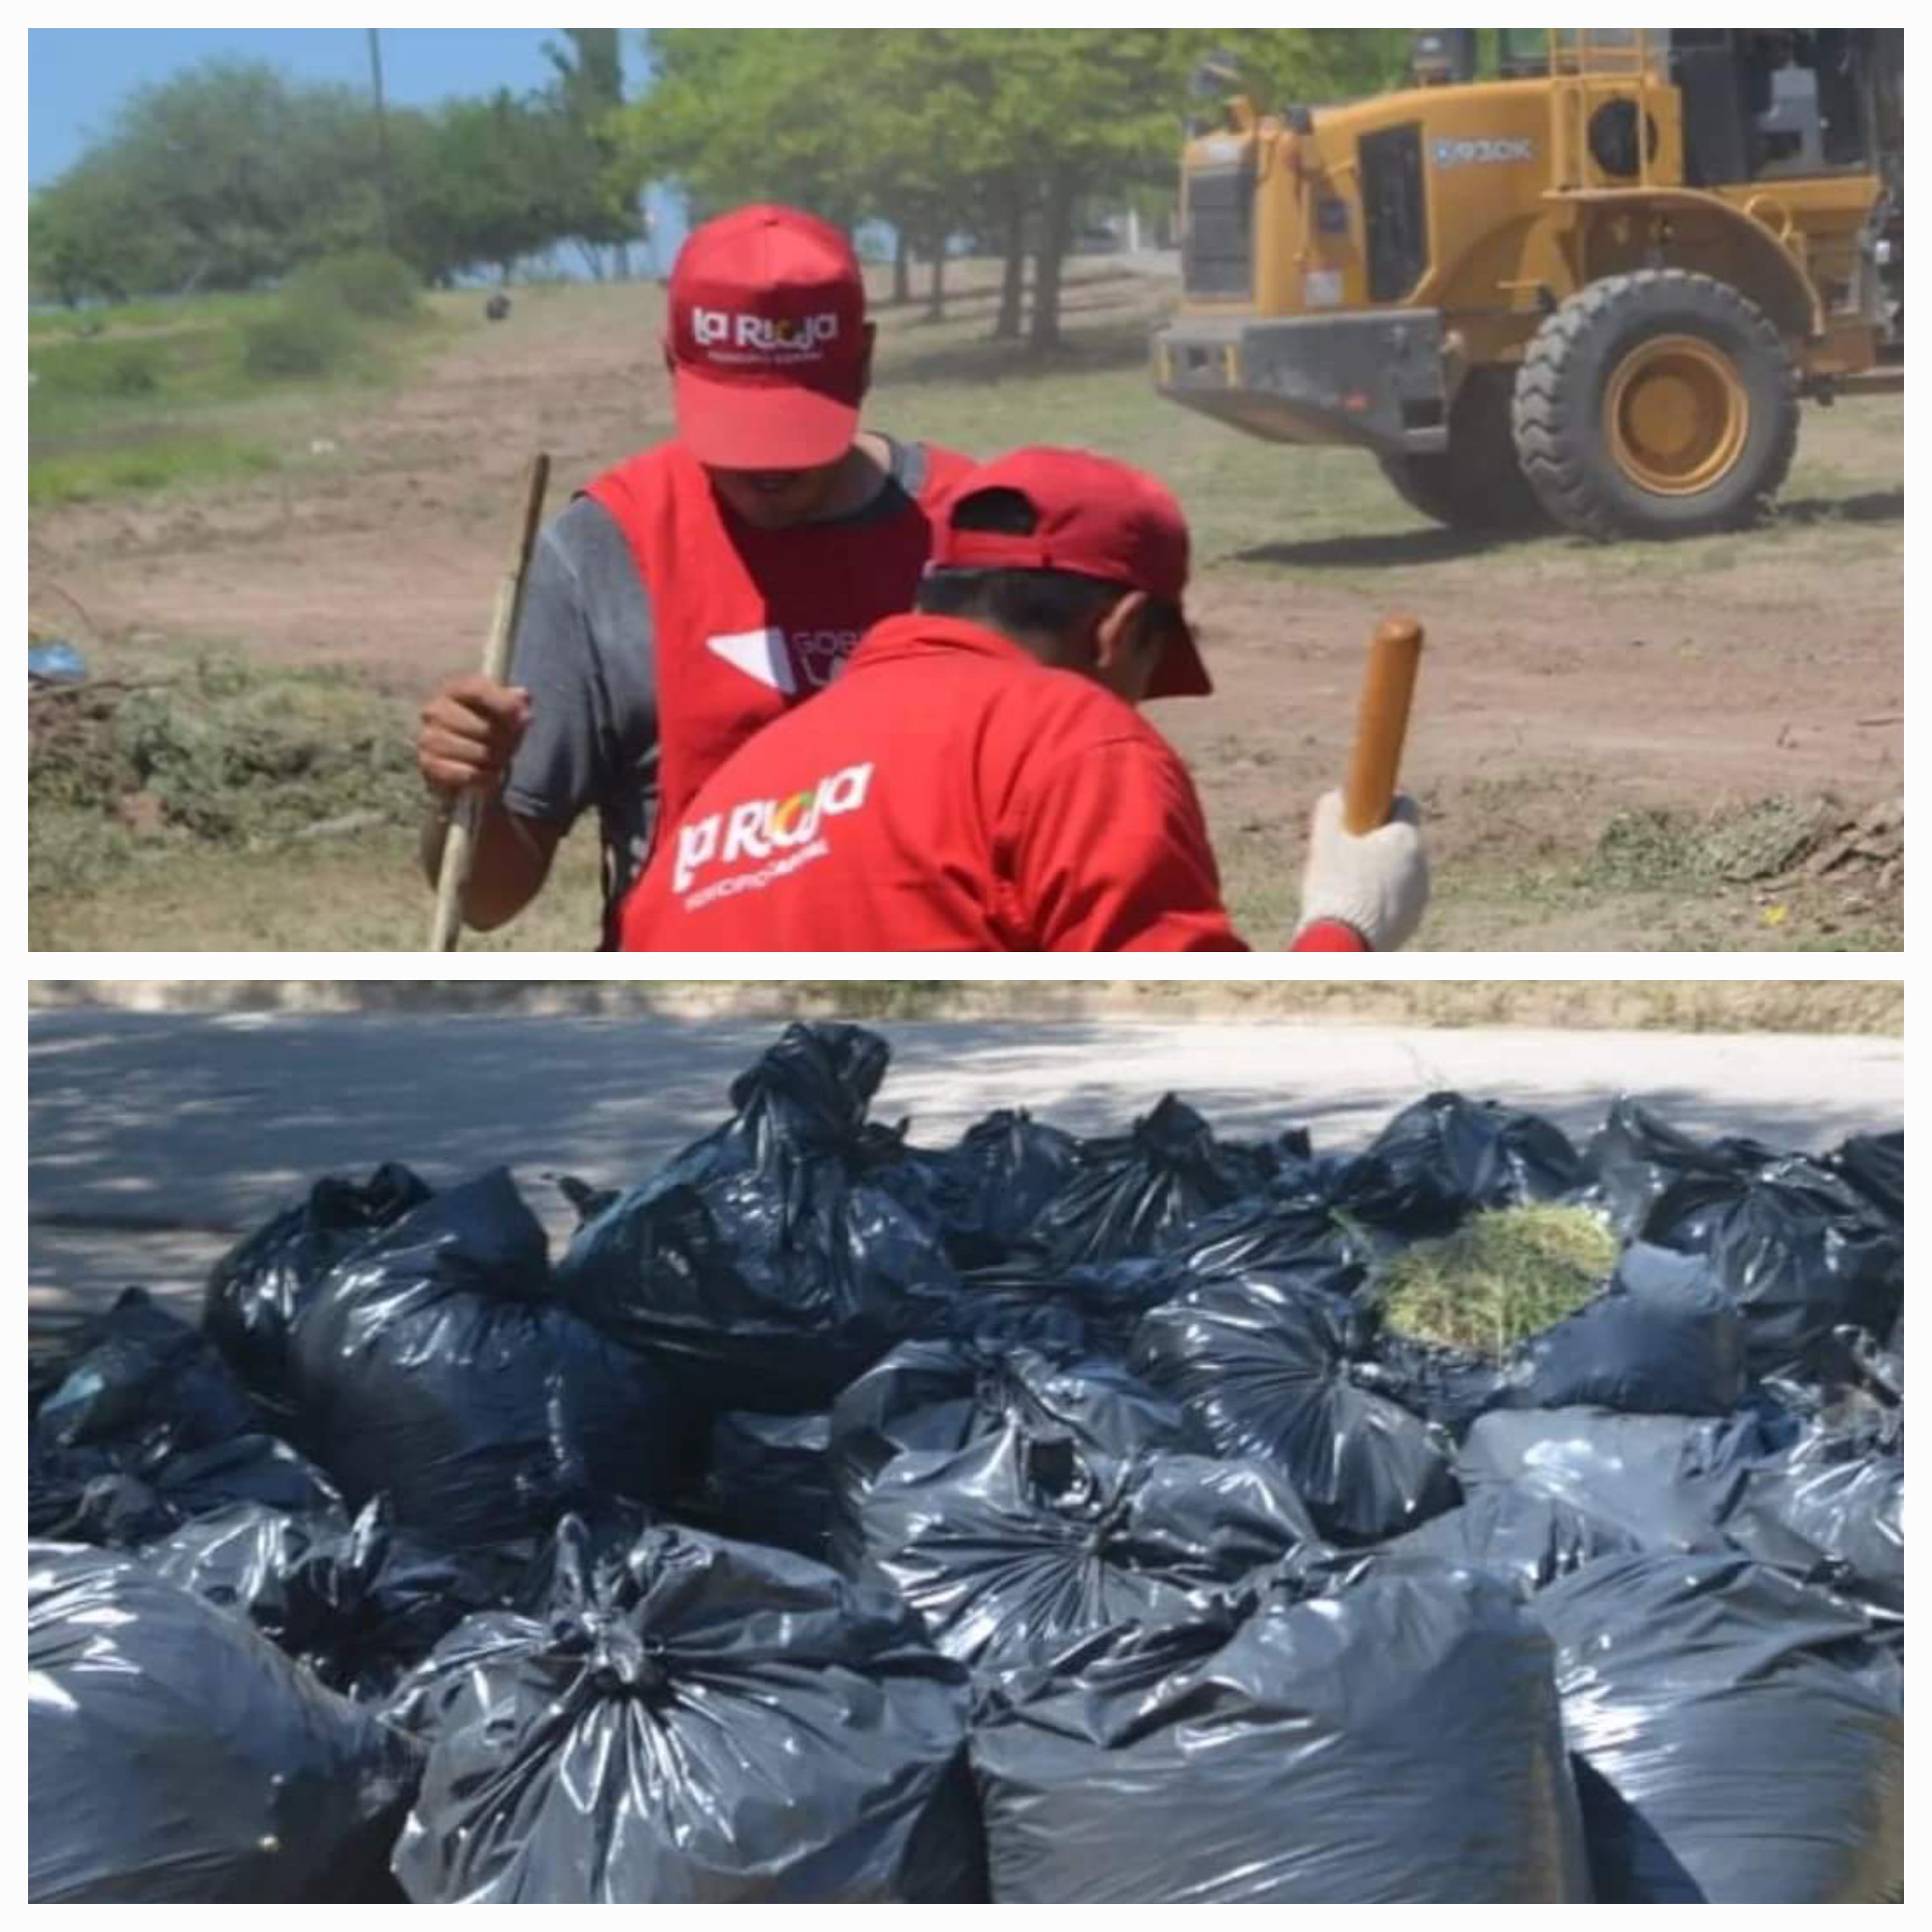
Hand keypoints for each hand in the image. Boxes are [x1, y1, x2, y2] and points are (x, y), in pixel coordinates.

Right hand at [417, 675, 530, 797]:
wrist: (466, 757)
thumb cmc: (488, 727)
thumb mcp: (504, 709)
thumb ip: (515, 700)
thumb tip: (522, 696)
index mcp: (453, 689)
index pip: (478, 691)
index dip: (506, 706)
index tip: (526, 719)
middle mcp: (435, 710)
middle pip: (483, 728)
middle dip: (505, 740)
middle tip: (512, 747)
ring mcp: (428, 738)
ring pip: (478, 753)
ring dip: (496, 760)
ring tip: (501, 760)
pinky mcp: (429, 764)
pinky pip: (466, 774)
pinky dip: (484, 777)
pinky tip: (489, 774)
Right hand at [1296, 788, 1428, 950]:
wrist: (1345, 944)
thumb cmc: (1334, 888)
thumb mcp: (1324, 841)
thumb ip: (1331, 810)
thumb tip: (1336, 797)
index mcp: (1405, 838)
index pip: (1404, 803)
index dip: (1380, 804)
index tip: (1359, 815)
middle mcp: (1422, 864)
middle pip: (1401, 839)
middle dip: (1377, 841)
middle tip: (1345, 854)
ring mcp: (1420, 894)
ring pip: (1401, 870)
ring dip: (1380, 871)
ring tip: (1346, 886)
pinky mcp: (1413, 920)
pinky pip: (1400, 898)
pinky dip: (1382, 898)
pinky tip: (1355, 909)